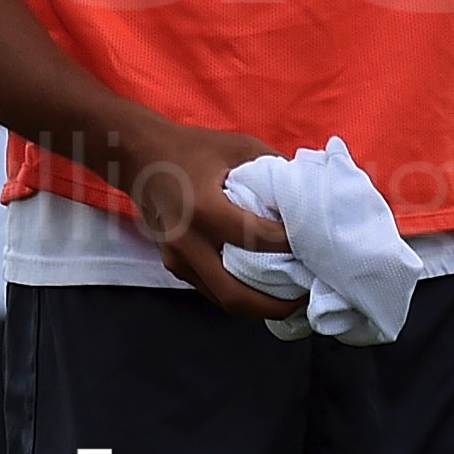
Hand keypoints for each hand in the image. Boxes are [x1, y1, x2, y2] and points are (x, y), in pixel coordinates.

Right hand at [117, 118, 293, 318]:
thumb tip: (312, 192)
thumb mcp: (239, 147)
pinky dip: (238, 294)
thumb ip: (276, 168)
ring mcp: (176, 258)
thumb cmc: (192, 147)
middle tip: (304, 299)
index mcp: (204, 209)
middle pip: (235, 294)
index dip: (291, 246)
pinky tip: (261, 288)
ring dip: (257, 307)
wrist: (138, 155)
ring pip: (222, 300)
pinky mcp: (173, 264)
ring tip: (288, 299)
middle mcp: (187, 241)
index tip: (315, 245)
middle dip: (274, 305)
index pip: (258, 239)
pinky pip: (211, 289)